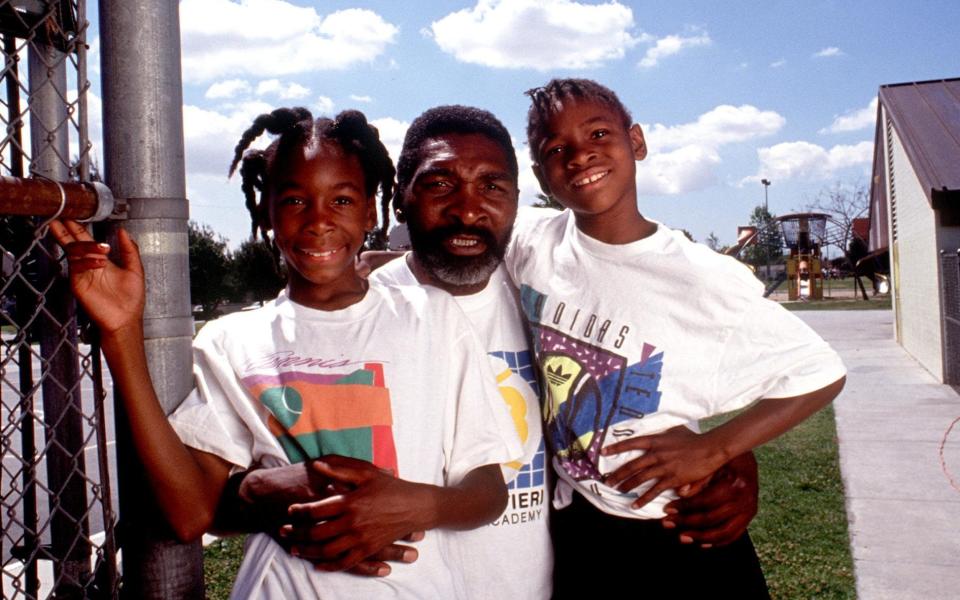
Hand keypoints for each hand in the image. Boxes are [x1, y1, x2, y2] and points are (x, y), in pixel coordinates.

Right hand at [47, 220, 144, 333]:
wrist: (126, 319)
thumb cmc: (131, 298)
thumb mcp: (135, 269)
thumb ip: (130, 250)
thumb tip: (123, 231)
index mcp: (101, 259)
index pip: (86, 240)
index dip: (78, 228)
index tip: (73, 216)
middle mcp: (89, 264)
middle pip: (73, 243)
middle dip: (67, 231)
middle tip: (63, 219)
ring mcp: (82, 273)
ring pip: (74, 252)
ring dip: (86, 246)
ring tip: (101, 249)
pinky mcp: (78, 284)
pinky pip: (77, 267)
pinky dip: (87, 261)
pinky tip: (100, 263)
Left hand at [279, 456, 434, 571]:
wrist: (415, 506)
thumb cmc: (391, 486)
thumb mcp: (366, 473)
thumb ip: (339, 469)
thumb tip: (316, 465)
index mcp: (351, 502)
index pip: (317, 510)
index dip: (300, 511)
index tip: (290, 510)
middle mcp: (353, 523)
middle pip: (317, 533)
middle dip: (297, 533)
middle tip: (284, 532)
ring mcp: (361, 539)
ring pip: (327, 551)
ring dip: (308, 551)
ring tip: (294, 549)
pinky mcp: (368, 549)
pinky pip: (345, 562)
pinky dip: (329, 565)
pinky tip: (318, 564)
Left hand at [601, 425, 727, 509]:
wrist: (710, 449)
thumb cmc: (694, 439)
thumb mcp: (676, 430)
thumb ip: (665, 434)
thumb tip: (660, 436)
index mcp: (656, 441)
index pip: (631, 443)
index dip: (616, 448)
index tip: (603, 452)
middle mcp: (656, 454)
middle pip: (632, 465)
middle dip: (617, 473)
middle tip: (606, 480)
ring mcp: (663, 467)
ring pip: (639, 478)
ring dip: (626, 485)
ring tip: (617, 490)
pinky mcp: (671, 479)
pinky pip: (654, 490)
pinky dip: (643, 498)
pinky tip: (634, 504)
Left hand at [662, 452, 758, 547]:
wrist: (748, 457)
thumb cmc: (726, 457)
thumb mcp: (712, 461)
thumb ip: (698, 478)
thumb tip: (681, 492)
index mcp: (734, 484)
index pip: (705, 502)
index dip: (684, 507)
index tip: (667, 509)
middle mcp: (744, 500)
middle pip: (711, 519)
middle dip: (686, 523)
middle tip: (667, 523)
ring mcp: (749, 511)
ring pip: (723, 532)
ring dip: (700, 537)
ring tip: (681, 537)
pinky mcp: (750, 517)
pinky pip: (733, 535)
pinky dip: (717, 542)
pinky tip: (701, 543)